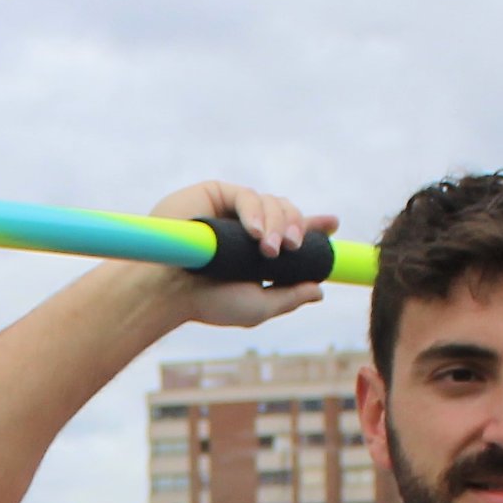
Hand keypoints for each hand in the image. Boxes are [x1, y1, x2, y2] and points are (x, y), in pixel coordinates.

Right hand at [145, 181, 335, 329]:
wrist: (169, 290)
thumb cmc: (207, 303)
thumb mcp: (258, 307)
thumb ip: (289, 297)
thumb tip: (320, 291)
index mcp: (259, 252)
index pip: (292, 232)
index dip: (315, 226)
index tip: (333, 225)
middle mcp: (247, 228)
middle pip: (288, 214)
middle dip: (296, 229)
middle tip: (290, 249)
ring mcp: (233, 210)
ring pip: (273, 203)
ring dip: (277, 224)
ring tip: (268, 251)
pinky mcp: (216, 195)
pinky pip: (248, 196)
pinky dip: (255, 212)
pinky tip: (253, 233)